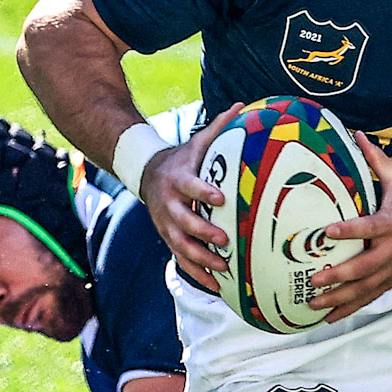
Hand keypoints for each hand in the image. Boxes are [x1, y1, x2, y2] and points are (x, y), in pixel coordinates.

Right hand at [138, 102, 243, 290]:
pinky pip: (181, 261)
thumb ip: (220, 127)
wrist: (147, 175)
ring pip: (180, 247)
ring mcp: (167, 225)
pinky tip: (216, 286)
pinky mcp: (169, 239)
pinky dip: (197, 275)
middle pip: (183, 222)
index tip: (221, 199)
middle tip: (225, 240)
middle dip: (203, 233)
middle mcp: (169, 205)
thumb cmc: (183, 159)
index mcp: (178, 180)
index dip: (203, 193)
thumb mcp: (197, 142)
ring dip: (201, 259)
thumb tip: (244, 106)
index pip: (190, 186)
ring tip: (223, 268)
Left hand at [307, 131, 391, 322]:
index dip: (349, 231)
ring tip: (313, 303)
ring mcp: (390, 270)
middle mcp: (391, 251)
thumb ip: (375, 160)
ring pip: (363, 289)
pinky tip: (326, 318)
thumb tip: (355, 134)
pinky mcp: (390, 282)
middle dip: (339, 275)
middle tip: (315, 278)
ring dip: (338, 299)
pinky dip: (347, 310)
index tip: (328, 232)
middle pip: (364, 267)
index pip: (369, 228)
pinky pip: (367, 299)